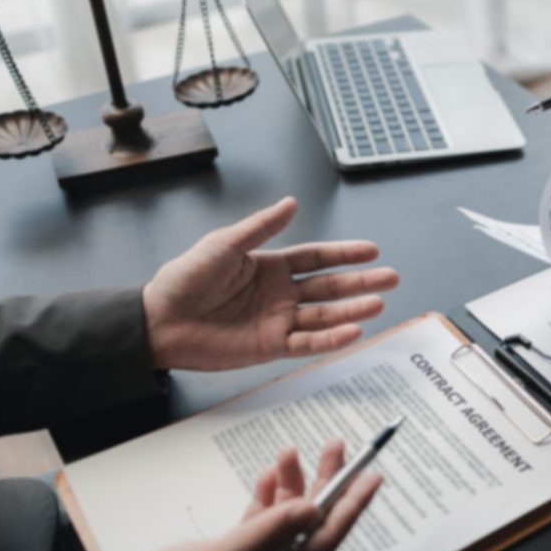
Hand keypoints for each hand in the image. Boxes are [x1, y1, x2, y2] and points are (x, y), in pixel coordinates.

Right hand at [43, 441, 380, 550]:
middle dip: (328, 482)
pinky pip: (256, 524)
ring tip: (291, 452)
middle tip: (338, 446)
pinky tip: (266, 479)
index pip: (324, 537)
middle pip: (309, 522)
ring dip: (291, 484)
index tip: (374, 475)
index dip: (352, 505)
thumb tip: (312, 510)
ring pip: (282, 519)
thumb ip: (263, 534)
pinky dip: (263, 499)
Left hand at [143, 197, 398, 369]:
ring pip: (325, 316)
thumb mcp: (224, 244)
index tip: (371, 251)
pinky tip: (352, 331)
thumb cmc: (185, 279)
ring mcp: (278, 321)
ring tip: (378, 304)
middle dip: (360, 283)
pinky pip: (307, 343)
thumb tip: (292, 204)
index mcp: (271, 266)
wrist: (160, 321)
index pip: (317, 259)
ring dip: (352, 311)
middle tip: (390, 278)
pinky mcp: (271, 347)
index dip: (344, 254)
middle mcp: (280, 294)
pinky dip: (331, 339)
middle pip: (329, 287)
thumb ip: (261, 228)